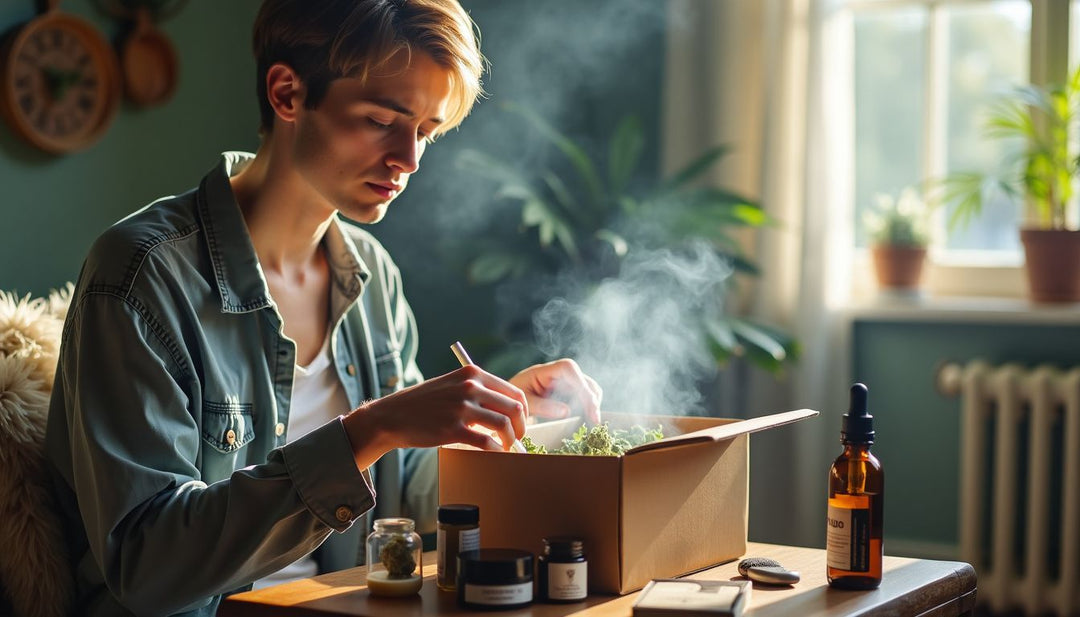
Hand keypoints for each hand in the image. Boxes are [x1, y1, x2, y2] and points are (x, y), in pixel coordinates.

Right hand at [342, 365, 527, 468]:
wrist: (392, 416)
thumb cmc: (422, 404)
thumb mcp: (450, 385)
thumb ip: (476, 392)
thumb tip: (505, 410)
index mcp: (472, 374)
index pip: (513, 392)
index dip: (522, 412)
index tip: (519, 424)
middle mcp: (470, 387)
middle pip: (514, 408)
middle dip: (520, 427)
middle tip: (517, 439)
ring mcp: (462, 407)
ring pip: (504, 425)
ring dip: (511, 440)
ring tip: (506, 448)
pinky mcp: (454, 429)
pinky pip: (487, 442)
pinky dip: (496, 451)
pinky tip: (495, 454)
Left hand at [510, 358, 602, 424]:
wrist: (507, 401)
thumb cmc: (512, 400)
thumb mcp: (523, 404)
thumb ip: (542, 406)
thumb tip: (567, 411)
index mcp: (543, 370)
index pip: (568, 368)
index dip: (581, 385)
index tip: (588, 404)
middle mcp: (557, 373)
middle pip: (582, 378)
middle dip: (591, 397)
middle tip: (594, 420)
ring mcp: (563, 382)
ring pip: (587, 386)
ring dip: (593, 402)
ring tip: (592, 421)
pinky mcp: (567, 391)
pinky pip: (583, 395)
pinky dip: (588, 405)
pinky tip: (588, 419)